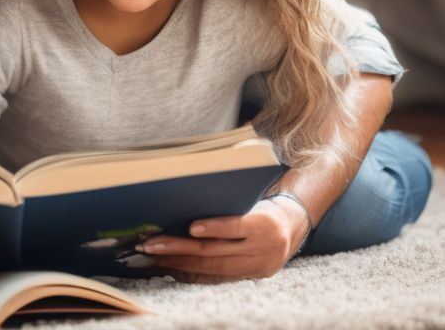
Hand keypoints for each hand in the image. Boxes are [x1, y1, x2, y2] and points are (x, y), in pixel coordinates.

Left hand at [135, 196, 309, 282]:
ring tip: (153, 255)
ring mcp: (258, 267)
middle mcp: (265, 249)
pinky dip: (191, 271)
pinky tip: (170, 265)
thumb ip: (233, 183)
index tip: (190, 227)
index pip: (239, 226)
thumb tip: (205, 167)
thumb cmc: (262, 200)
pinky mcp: (250, 276)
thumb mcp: (255, 189)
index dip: (215, 227)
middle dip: (181, 248)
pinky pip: (216, 277)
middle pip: (218, 251)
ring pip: (213, 268)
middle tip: (151, 244)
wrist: (293, 225)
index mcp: (267, 223)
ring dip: (179, 263)